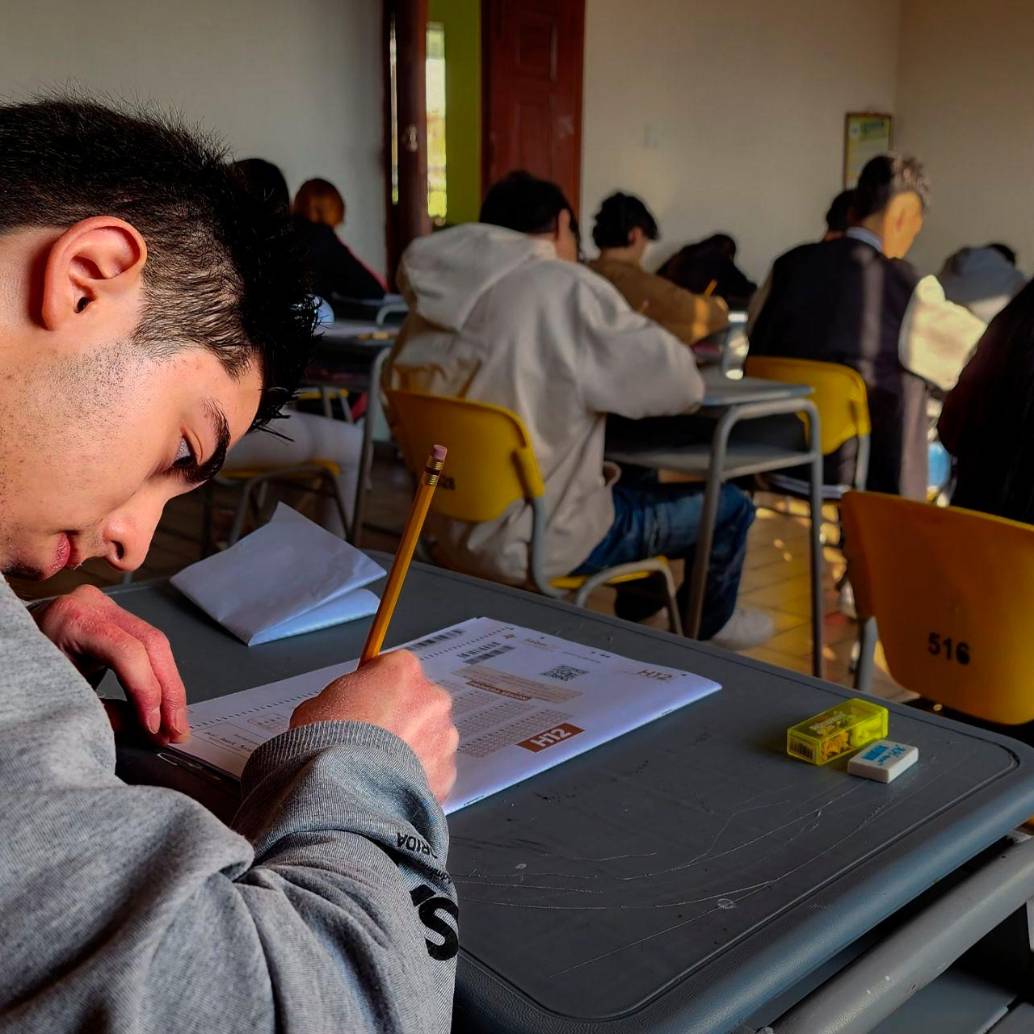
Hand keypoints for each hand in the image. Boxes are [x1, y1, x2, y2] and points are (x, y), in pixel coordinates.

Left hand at [33, 584, 188, 743]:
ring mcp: (107, 605)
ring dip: (170, 687)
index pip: (128, 653)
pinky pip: (148, 644)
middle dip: (169, 692)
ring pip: (158, 644)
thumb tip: (149, 732)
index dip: (147, 692)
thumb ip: (106, 713)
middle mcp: (95, 604)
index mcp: (73, 618)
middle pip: (152, 644)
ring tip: (174, 722)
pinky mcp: (115, 615)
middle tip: (177, 728)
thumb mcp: (61, 695)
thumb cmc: (27, 673)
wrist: (8, 649)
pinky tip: (164, 702)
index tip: (155, 727)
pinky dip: (159, 676)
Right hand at [291, 650, 457, 801]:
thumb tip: (344, 707)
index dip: (376, 687)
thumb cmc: (329, 747)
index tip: (366, 700)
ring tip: (378, 769)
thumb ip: (344, 697)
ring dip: (410, 750)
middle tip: (370, 739)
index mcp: (402, 671)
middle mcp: (432, 698)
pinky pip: (432, 771)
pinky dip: (416, 778)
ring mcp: (444, 737)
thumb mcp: (318, 704)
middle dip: (399, 717)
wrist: (344, 795)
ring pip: (429, 738)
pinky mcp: (448, 773)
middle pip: (418, 702)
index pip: (394, 668)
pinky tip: (390, 787)